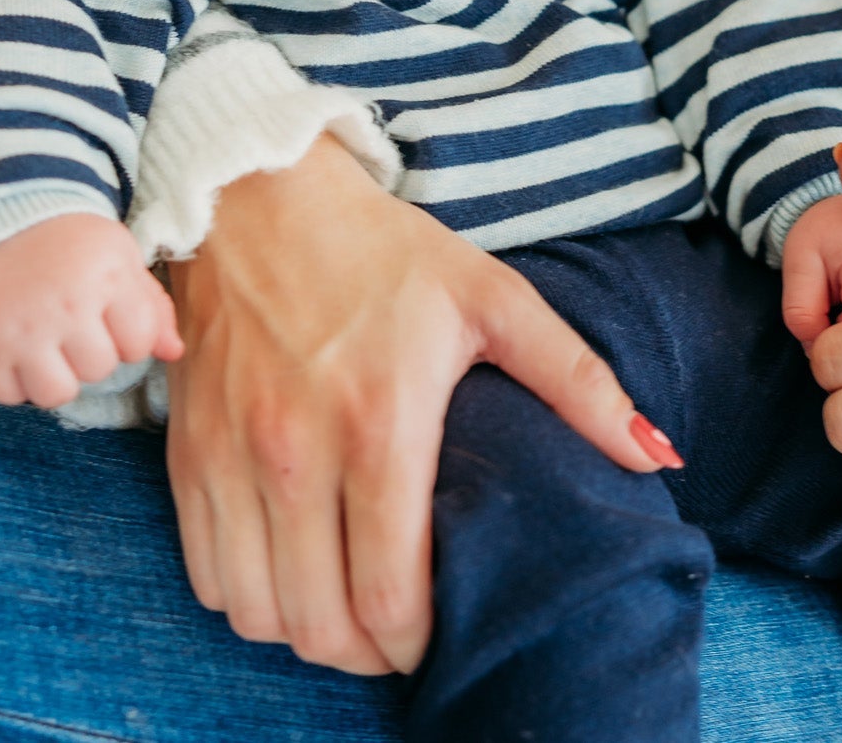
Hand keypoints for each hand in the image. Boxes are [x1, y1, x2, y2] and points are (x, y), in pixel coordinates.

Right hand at [0, 212, 183, 407]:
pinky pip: (9, 396)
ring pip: (56, 394)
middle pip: (98, 370)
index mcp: (106, 276)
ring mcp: (19, 330)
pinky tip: (17, 348)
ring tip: (49, 345)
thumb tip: (174, 352)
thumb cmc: (70, 246)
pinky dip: (15, 381)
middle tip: (74, 324)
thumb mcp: (120, 257)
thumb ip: (152, 306)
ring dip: (56, 375)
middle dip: (92, 353)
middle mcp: (64, 305)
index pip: (139, 344)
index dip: (129, 335)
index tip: (109, 314)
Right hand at [163, 132, 671, 677]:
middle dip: (367, 651)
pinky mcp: (186, 448)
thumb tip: (655, 453)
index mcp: (379, 425)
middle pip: (318, 626)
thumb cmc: (382, 249)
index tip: (441, 627)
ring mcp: (230, 455)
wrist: (260, 191)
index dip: (419, 643)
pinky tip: (287, 563)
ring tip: (344, 601)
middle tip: (397, 627)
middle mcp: (293, 453)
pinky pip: (206, 572)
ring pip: (255, 613)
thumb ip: (576, 380)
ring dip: (303, 628)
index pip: (389, 599)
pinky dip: (245, 592)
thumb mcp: (491, 297)